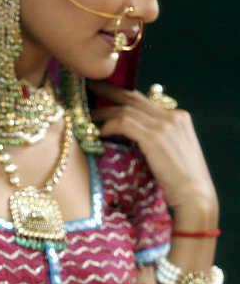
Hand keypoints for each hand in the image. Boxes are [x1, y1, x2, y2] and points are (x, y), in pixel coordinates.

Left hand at [89, 82, 217, 218]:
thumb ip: (156, 136)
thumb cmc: (181, 181)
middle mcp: (172, 116)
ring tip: (88, 117)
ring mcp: (164, 125)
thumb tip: (131, 134)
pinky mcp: (155, 137)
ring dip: (103, 112)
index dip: (121, 96)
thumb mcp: (171, 151)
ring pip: (125, 109)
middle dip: (108, 91)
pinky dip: (109, 125)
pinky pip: (124, 123)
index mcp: (178, 117)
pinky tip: (100, 133)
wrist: (195, 196)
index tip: (103, 93)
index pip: (143, 100)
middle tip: (89, 87)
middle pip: (133, 97)